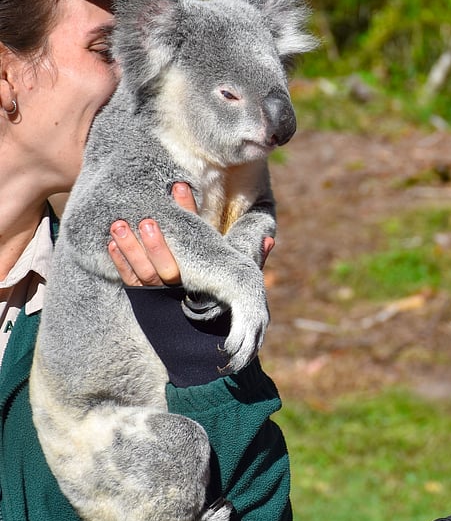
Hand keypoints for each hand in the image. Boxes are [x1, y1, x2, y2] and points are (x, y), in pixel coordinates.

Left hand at [108, 182, 274, 285]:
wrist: (197, 333)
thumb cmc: (221, 293)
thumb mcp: (240, 277)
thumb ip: (252, 258)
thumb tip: (270, 241)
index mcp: (207, 279)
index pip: (199, 250)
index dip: (189, 214)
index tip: (179, 187)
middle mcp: (184, 290)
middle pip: (167, 270)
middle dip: (156, 246)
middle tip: (147, 219)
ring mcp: (161, 296)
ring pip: (143, 276)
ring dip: (131, 249)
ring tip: (119, 224)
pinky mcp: (144, 299)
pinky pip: (130, 282)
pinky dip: (120, 263)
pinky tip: (112, 243)